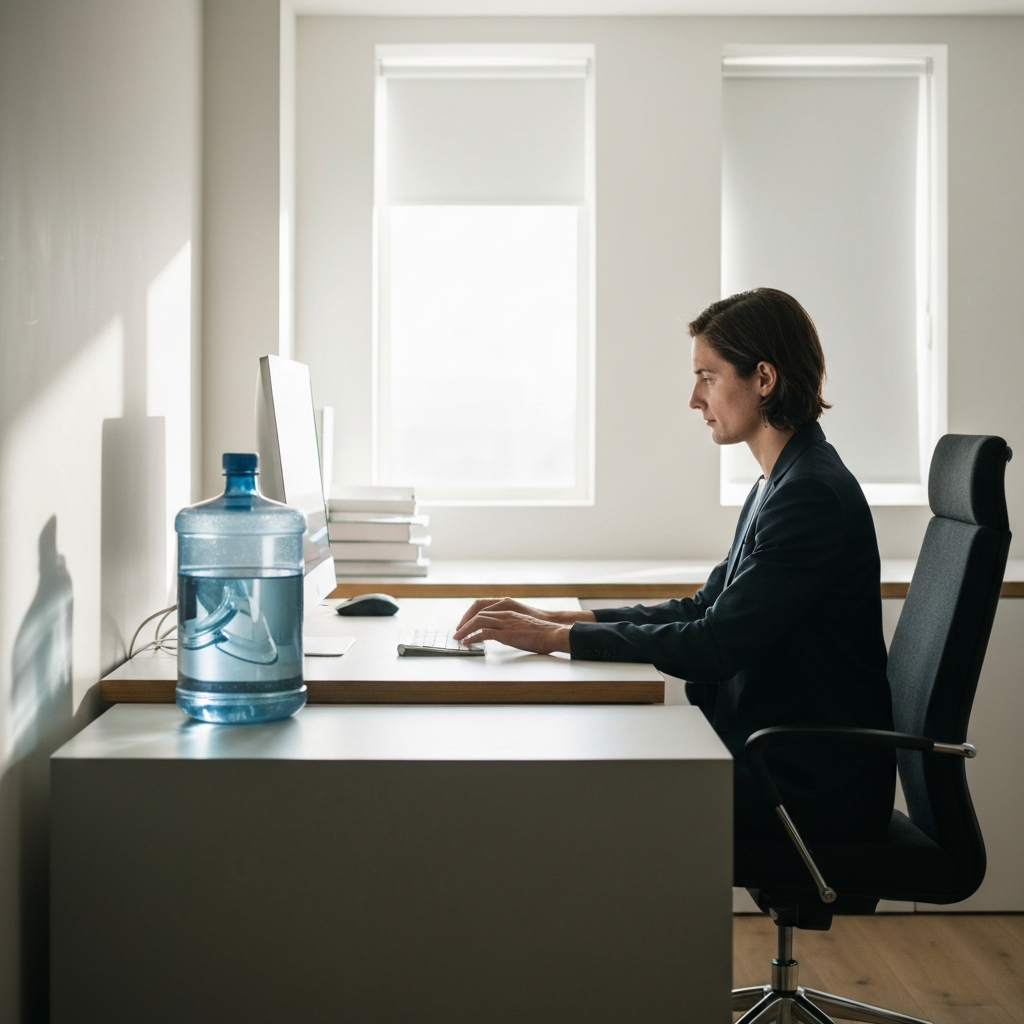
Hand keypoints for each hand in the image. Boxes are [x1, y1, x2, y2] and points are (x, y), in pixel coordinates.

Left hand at [456, 598, 596, 631]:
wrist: (552, 633)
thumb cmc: (541, 631)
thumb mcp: (522, 624)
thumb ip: (510, 626)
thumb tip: (500, 635)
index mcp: (508, 608)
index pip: (483, 607)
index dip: (471, 615)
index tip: (465, 624)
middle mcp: (505, 612)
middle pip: (477, 613)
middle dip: (464, 623)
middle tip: (458, 632)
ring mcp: (505, 622)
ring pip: (478, 621)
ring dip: (465, 630)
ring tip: (459, 638)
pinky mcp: (506, 633)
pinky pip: (484, 633)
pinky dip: (473, 638)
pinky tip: (468, 643)